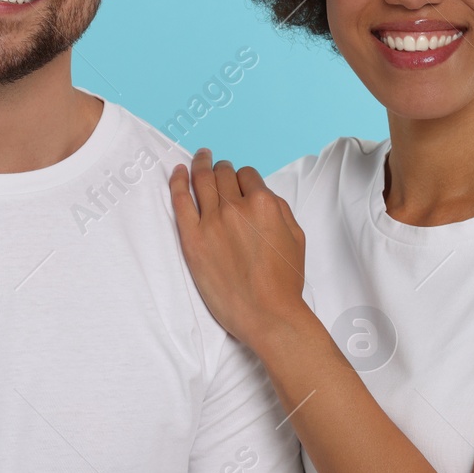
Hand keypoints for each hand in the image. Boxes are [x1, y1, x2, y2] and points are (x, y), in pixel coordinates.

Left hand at [168, 148, 309, 351]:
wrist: (267, 314)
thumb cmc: (284, 281)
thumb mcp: (296, 237)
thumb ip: (279, 208)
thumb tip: (262, 194)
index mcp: (264, 204)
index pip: (248, 175)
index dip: (243, 177)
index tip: (239, 182)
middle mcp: (236, 207)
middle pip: (223, 174)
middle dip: (222, 168)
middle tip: (218, 167)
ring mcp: (211, 222)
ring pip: (202, 180)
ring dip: (200, 165)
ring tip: (199, 158)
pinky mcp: (192, 239)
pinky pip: (180, 201)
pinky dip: (177, 181)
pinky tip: (177, 172)